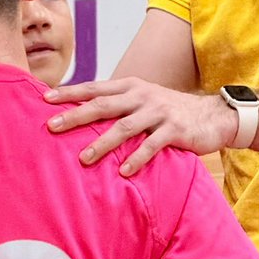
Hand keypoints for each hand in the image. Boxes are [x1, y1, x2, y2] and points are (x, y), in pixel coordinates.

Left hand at [44, 77, 238, 174]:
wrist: (213, 115)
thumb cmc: (170, 111)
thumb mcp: (143, 100)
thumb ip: (118, 104)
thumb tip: (82, 114)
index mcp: (130, 87)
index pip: (94, 88)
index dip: (70, 92)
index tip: (44, 98)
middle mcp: (142, 96)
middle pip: (103, 105)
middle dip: (76, 116)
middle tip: (52, 127)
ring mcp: (159, 112)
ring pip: (124, 127)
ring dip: (102, 143)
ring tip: (83, 159)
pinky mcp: (175, 130)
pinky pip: (152, 145)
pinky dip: (136, 158)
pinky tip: (123, 172)